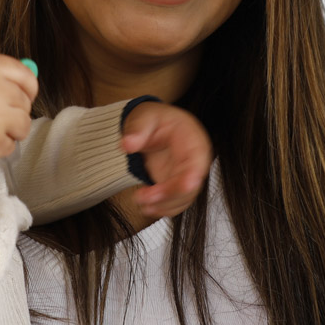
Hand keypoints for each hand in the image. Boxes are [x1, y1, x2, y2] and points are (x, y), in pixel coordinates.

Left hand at [119, 102, 211, 223]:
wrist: (152, 127)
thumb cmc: (154, 120)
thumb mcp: (144, 117)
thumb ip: (137, 129)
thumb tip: (127, 144)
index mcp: (193, 140)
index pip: (197, 162)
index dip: (193, 176)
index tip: (184, 186)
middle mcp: (195, 161)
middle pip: (191, 185)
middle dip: (168, 195)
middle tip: (143, 196)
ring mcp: (187, 176)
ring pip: (183, 199)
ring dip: (162, 205)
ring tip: (139, 200)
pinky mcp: (177, 187)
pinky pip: (175, 203)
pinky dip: (161, 208)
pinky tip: (145, 206)